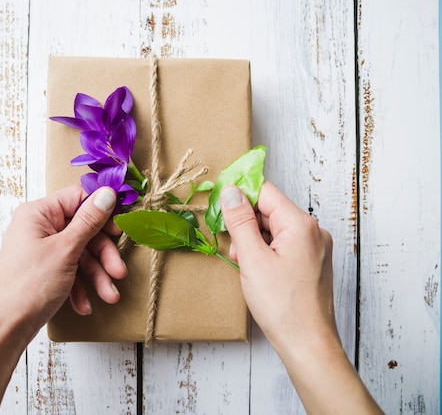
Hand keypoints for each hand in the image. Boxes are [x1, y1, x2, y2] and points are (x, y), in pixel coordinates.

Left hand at [0, 184, 126, 335]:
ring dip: (96, 275)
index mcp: (38, 213)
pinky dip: (80, 287)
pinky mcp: (44, 270)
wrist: (5, 328)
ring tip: (109, 295)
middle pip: (83, 229)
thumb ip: (89, 221)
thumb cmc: (28, 286)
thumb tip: (108, 193)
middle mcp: (38, 227)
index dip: (101, 211)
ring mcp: (41, 249)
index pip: (78, 198)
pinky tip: (84, 305)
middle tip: (118, 272)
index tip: (119, 228)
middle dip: (103, 255)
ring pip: (80, 254)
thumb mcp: (66, 250)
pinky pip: (69, 270)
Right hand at [220, 181, 336, 353]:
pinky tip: (257, 270)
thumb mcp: (252, 259)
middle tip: (233, 247)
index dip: (240, 196)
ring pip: (275, 229)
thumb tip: (230, 192)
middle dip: (246, 224)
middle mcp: (313, 231)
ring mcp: (314, 248)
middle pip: (270, 210)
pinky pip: (283, 245)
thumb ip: (240, 221)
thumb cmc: (283, 305)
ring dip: (254, 240)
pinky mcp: (311, 263)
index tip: (220, 206)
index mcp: (301, 224)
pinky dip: (266, 252)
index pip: (265, 192)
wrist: (307, 343)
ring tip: (245, 265)